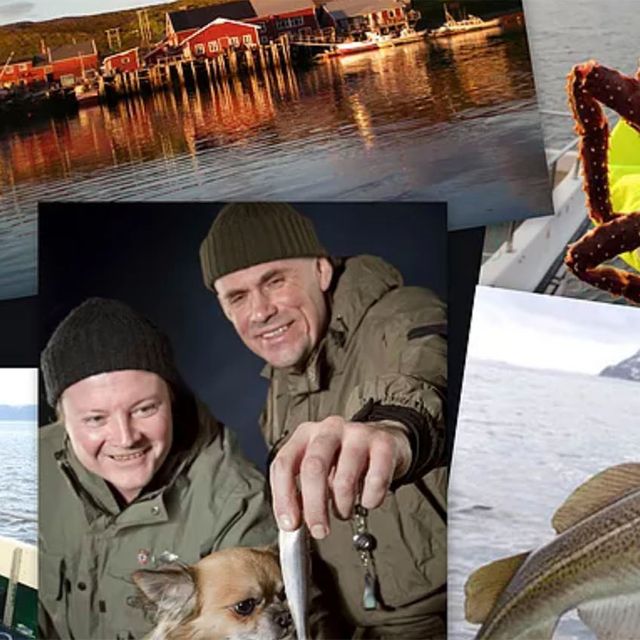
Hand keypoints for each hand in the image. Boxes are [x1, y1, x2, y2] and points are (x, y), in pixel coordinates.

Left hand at [269, 415, 411, 538]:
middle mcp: (329, 429)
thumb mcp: (318, 469)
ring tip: (344, 512)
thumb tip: (291, 524)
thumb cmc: (344, 460)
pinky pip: (375, 480)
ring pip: (344, 478)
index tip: (290, 524)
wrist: (384, 442)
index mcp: (305, 434)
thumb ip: (301, 492)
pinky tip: (367, 500)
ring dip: (343, 506)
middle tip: (320, 530)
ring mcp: (357, 433)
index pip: (283, 463)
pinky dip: (370, 499)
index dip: (284, 497)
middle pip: (313, 468)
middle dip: (314, 507)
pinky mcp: (384, 444)